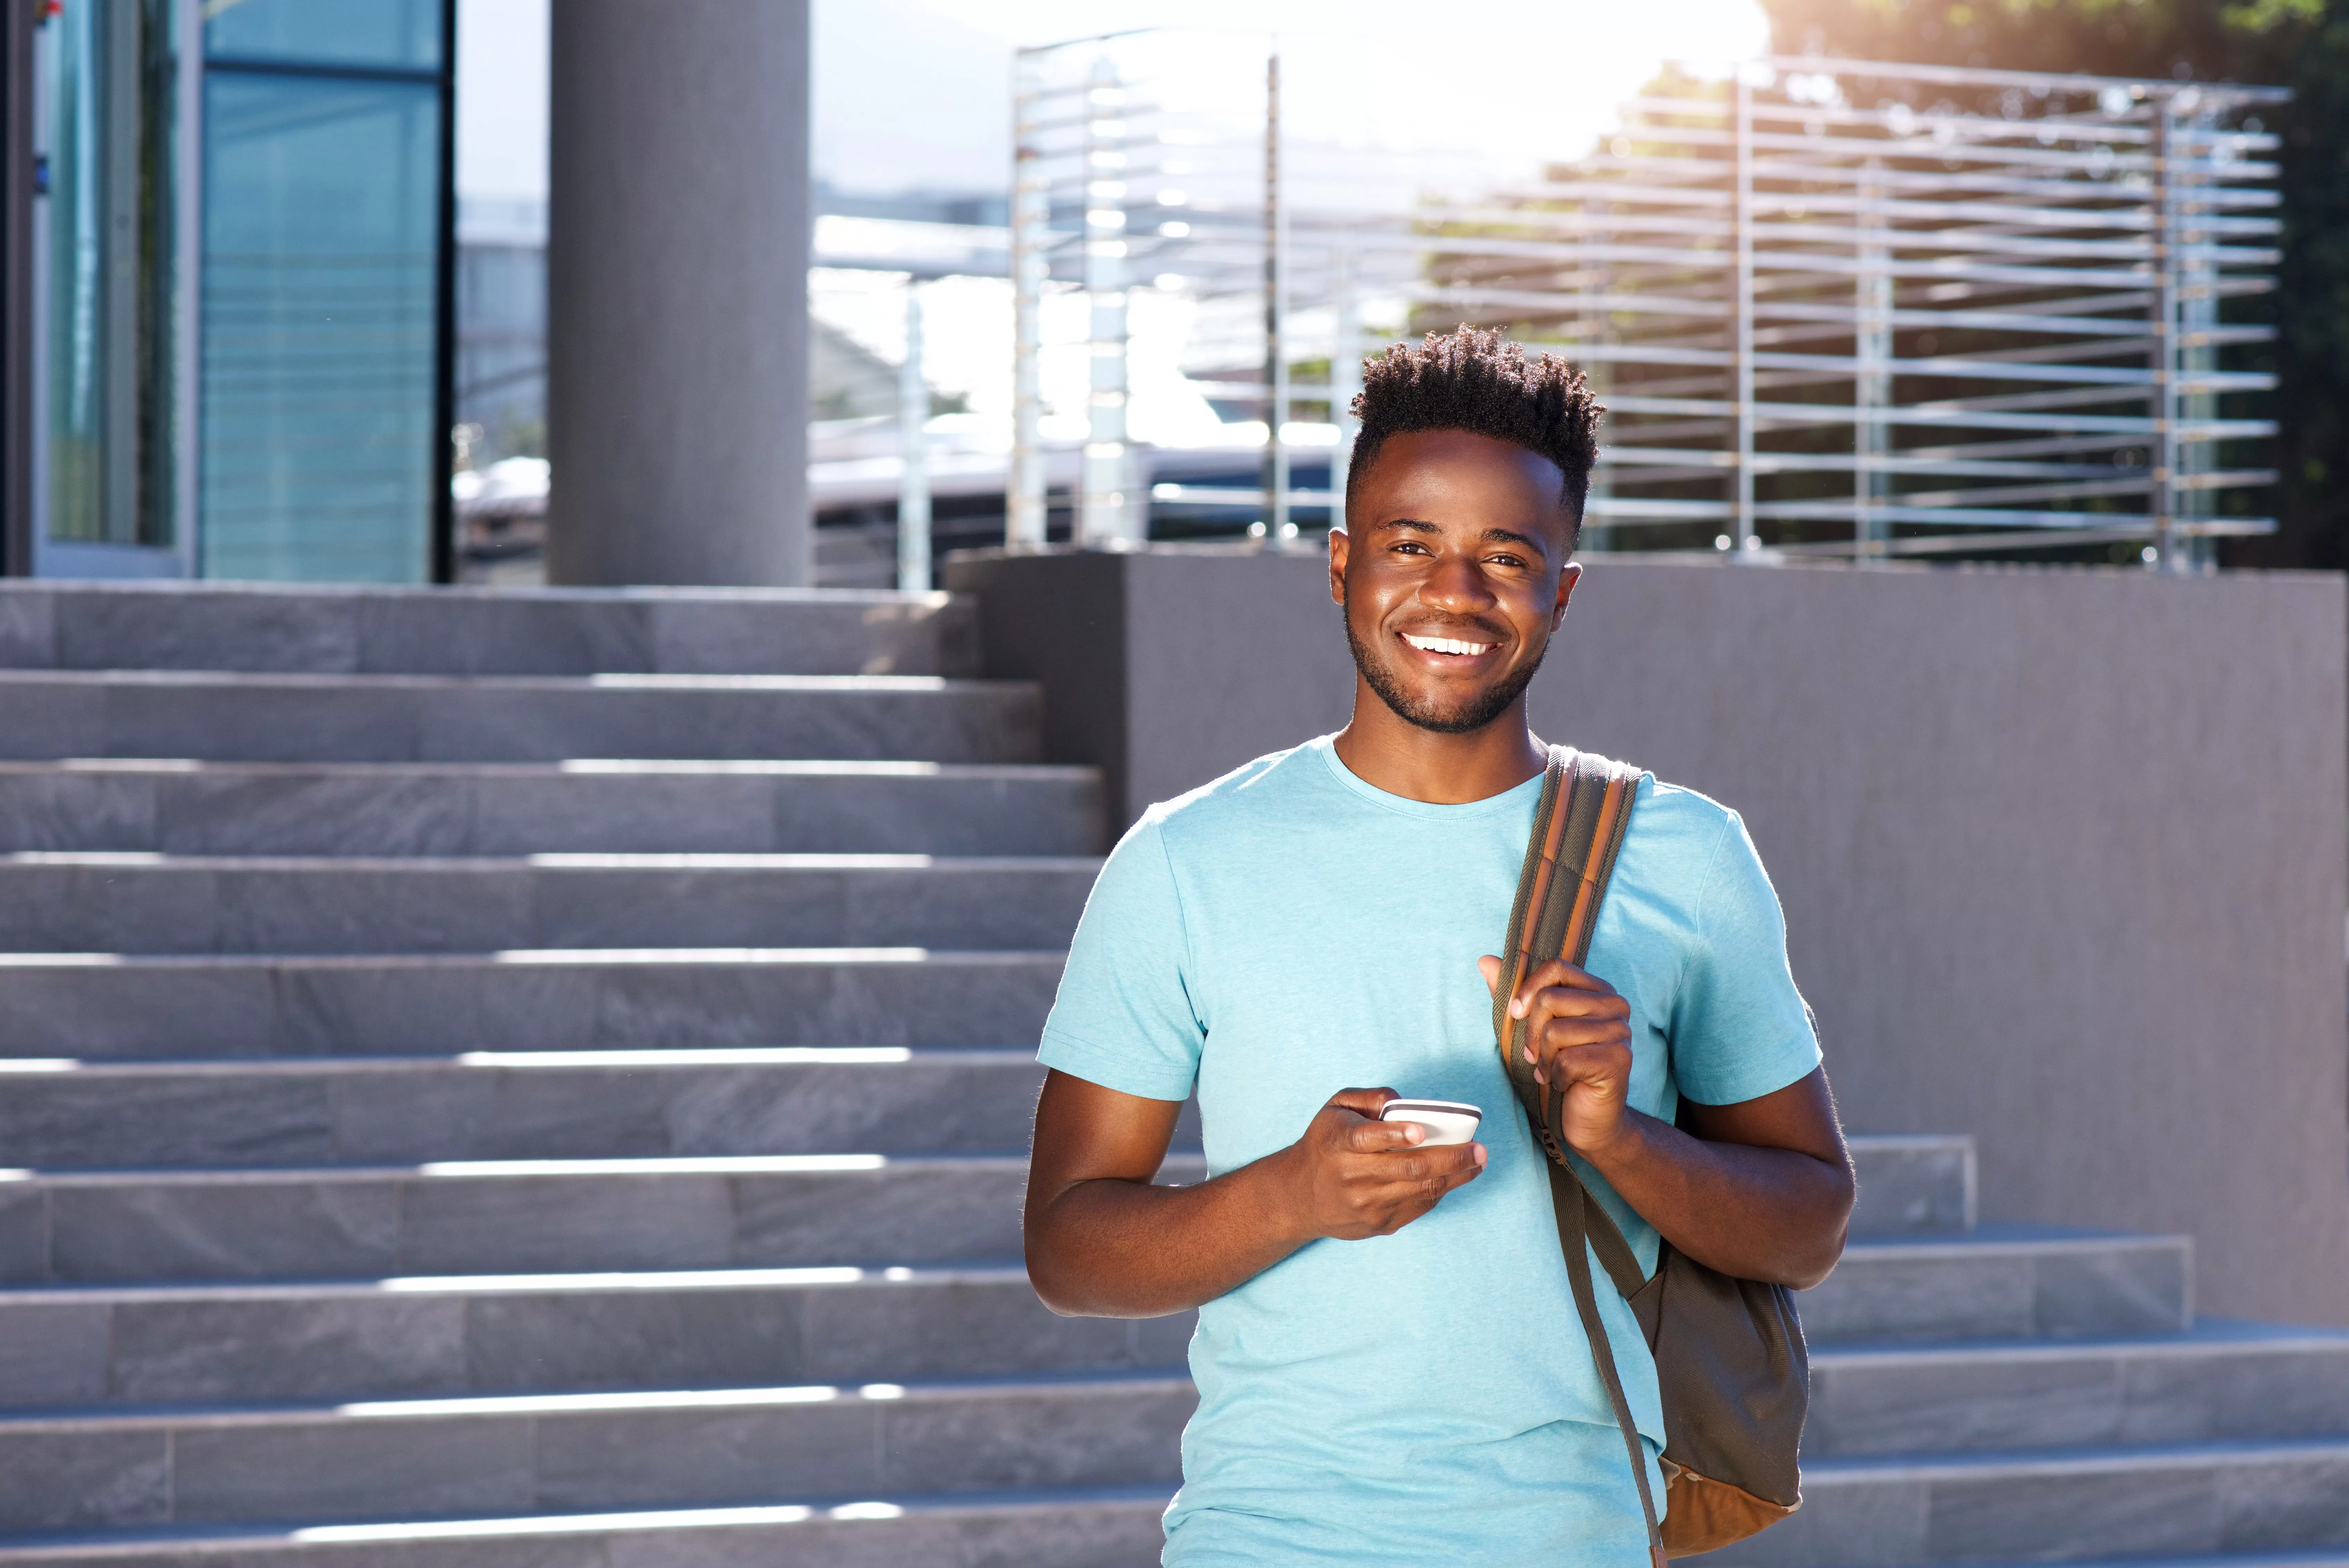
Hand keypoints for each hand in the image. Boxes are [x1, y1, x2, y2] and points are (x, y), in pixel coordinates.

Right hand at [1270, 1087, 1486, 1241]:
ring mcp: (1367, 1204)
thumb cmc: (1325, 1144)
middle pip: (1408, 1168)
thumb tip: (1398, 1101)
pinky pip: (1418, 1206)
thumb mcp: (1333, 1109)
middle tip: (1479, 1149)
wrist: (1298, 1197)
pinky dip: (1440, 1191)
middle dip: (1450, 1158)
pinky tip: (1454, 1178)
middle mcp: (1352, 1176)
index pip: (1367, 1139)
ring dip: (1456, 1176)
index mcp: (1339, 1143)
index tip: (1421, 1130)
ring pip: (1420, 1189)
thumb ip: (1366, 1098)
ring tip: (1477, 1162)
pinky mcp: (1378, 1223)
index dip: (1395, 1134)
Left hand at [1478, 955, 1634, 1157]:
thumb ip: (1514, 994)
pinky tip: (1564, 1084)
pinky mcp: (1618, 1059)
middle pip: (1550, 999)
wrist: (1590, 1119)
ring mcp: (1620, 1032)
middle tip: (1537, 1056)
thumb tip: (1485, 960)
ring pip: (1555, 1031)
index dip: (1527, 988)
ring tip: (1552, 1071)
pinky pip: (1566, 1059)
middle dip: (1532, 1034)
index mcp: (1597, 990)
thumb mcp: (1533, 1029)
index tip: (1516, 1013)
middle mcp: (1615, 1005)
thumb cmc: (1560, 1069)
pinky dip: (1556, 1076)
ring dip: (1544, 1059)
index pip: (1556, 967)